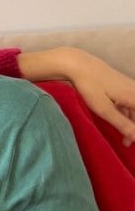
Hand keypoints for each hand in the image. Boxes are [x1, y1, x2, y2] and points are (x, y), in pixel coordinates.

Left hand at [18, 48, 134, 145]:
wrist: (80, 65)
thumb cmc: (91, 87)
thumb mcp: (105, 110)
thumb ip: (122, 124)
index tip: (132, 141)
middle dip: (134, 129)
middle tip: (127, 145)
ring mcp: (129, 88)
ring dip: (131, 125)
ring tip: (123, 142)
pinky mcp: (121, 87)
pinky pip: (129, 105)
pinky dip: (126, 116)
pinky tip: (120, 125)